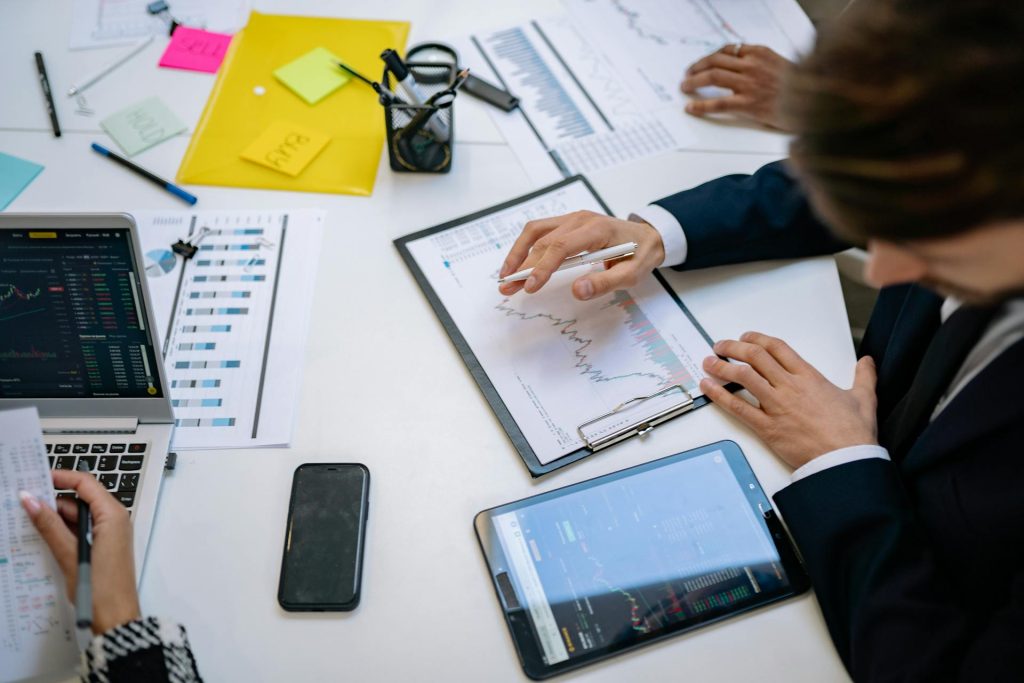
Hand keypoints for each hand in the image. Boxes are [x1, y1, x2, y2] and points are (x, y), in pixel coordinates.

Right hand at [20, 470, 140, 634]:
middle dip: (52, 500)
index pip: (86, 483)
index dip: (61, 477)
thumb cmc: (100, 588)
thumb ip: (49, 526)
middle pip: (80, 499)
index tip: (36, 477)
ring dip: (55, 519)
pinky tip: (42, 539)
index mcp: (112, 515)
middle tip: (24, 503)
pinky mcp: (103, 547)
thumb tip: (30, 500)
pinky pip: (80, 531)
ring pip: (78, 517)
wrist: (116, 618)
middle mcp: (114, 520)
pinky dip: (62, 532)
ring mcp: (109, 534)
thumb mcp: (69, 554)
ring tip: (27, 522)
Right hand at [498, 211, 664, 299]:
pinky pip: (540, 231)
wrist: (648, 235)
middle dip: (523, 266)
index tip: (529, 287)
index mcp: (596, 230)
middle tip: (507, 288)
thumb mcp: (632, 274)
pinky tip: (517, 264)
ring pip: (535, 232)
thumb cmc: (640, 255)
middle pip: (543, 241)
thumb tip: (577, 292)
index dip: (542, 267)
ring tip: (505, 276)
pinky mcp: (567, 222)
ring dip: (517, 253)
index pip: (561, 246)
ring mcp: (572, 218)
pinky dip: (524, 246)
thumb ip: (605, 282)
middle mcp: (580, 219)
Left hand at [681, 44, 792, 129]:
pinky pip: (718, 103)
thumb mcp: (780, 66)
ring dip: (694, 81)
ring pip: (713, 76)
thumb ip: (761, 63)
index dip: (711, 56)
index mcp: (760, 53)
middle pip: (716, 60)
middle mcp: (753, 65)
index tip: (703, 63)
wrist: (813, 102)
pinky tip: (691, 107)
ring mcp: (749, 84)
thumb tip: (740, 64)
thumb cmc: (799, 88)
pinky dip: (701, 105)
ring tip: (685, 87)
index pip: (728, 49)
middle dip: (697, 67)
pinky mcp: (748, 103)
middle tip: (688, 75)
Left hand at [699, 332, 878, 468]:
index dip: (757, 339)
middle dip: (733, 347)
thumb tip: (867, 362)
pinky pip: (738, 407)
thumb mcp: (864, 399)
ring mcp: (776, 406)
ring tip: (709, 362)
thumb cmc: (853, 434)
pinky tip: (708, 387)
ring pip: (743, 377)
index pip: (777, 348)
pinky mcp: (767, 428)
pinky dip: (719, 395)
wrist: (846, 461)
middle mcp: (789, 387)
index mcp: (809, 377)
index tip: (746, 337)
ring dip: (722, 367)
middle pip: (755, 357)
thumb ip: (863, 377)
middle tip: (720, 346)